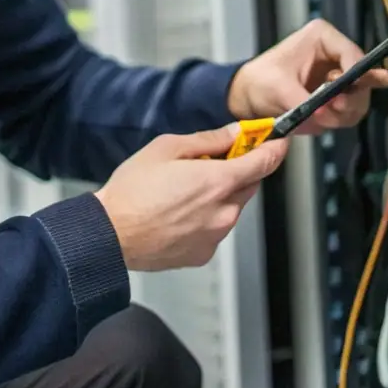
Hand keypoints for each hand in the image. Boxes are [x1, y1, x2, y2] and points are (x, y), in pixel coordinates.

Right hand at [94, 124, 288, 271]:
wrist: (110, 235)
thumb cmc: (131, 193)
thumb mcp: (167, 148)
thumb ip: (208, 140)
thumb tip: (234, 133)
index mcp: (218, 182)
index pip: (265, 162)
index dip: (275, 148)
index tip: (277, 141)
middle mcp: (223, 212)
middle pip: (249, 185)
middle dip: (239, 170)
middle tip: (215, 160)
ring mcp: (216, 235)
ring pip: (232, 207)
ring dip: (220, 195)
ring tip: (185, 190)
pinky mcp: (204, 253)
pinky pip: (216, 228)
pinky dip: (207, 217)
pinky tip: (180, 212)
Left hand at [226, 19, 387, 131]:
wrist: (250, 99)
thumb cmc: (259, 81)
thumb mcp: (278, 87)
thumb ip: (303, 100)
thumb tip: (323, 112)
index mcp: (322, 38)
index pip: (352, 53)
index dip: (356, 72)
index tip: (348, 89)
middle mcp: (336, 55)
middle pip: (364, 77)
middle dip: (350, 96)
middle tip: (334, 106)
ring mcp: (339, 78)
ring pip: (360, 97)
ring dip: (345, 111)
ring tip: (322, 116)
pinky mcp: (338, 97)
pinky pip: (351, 111)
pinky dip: (340, 119)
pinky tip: (323, 119)